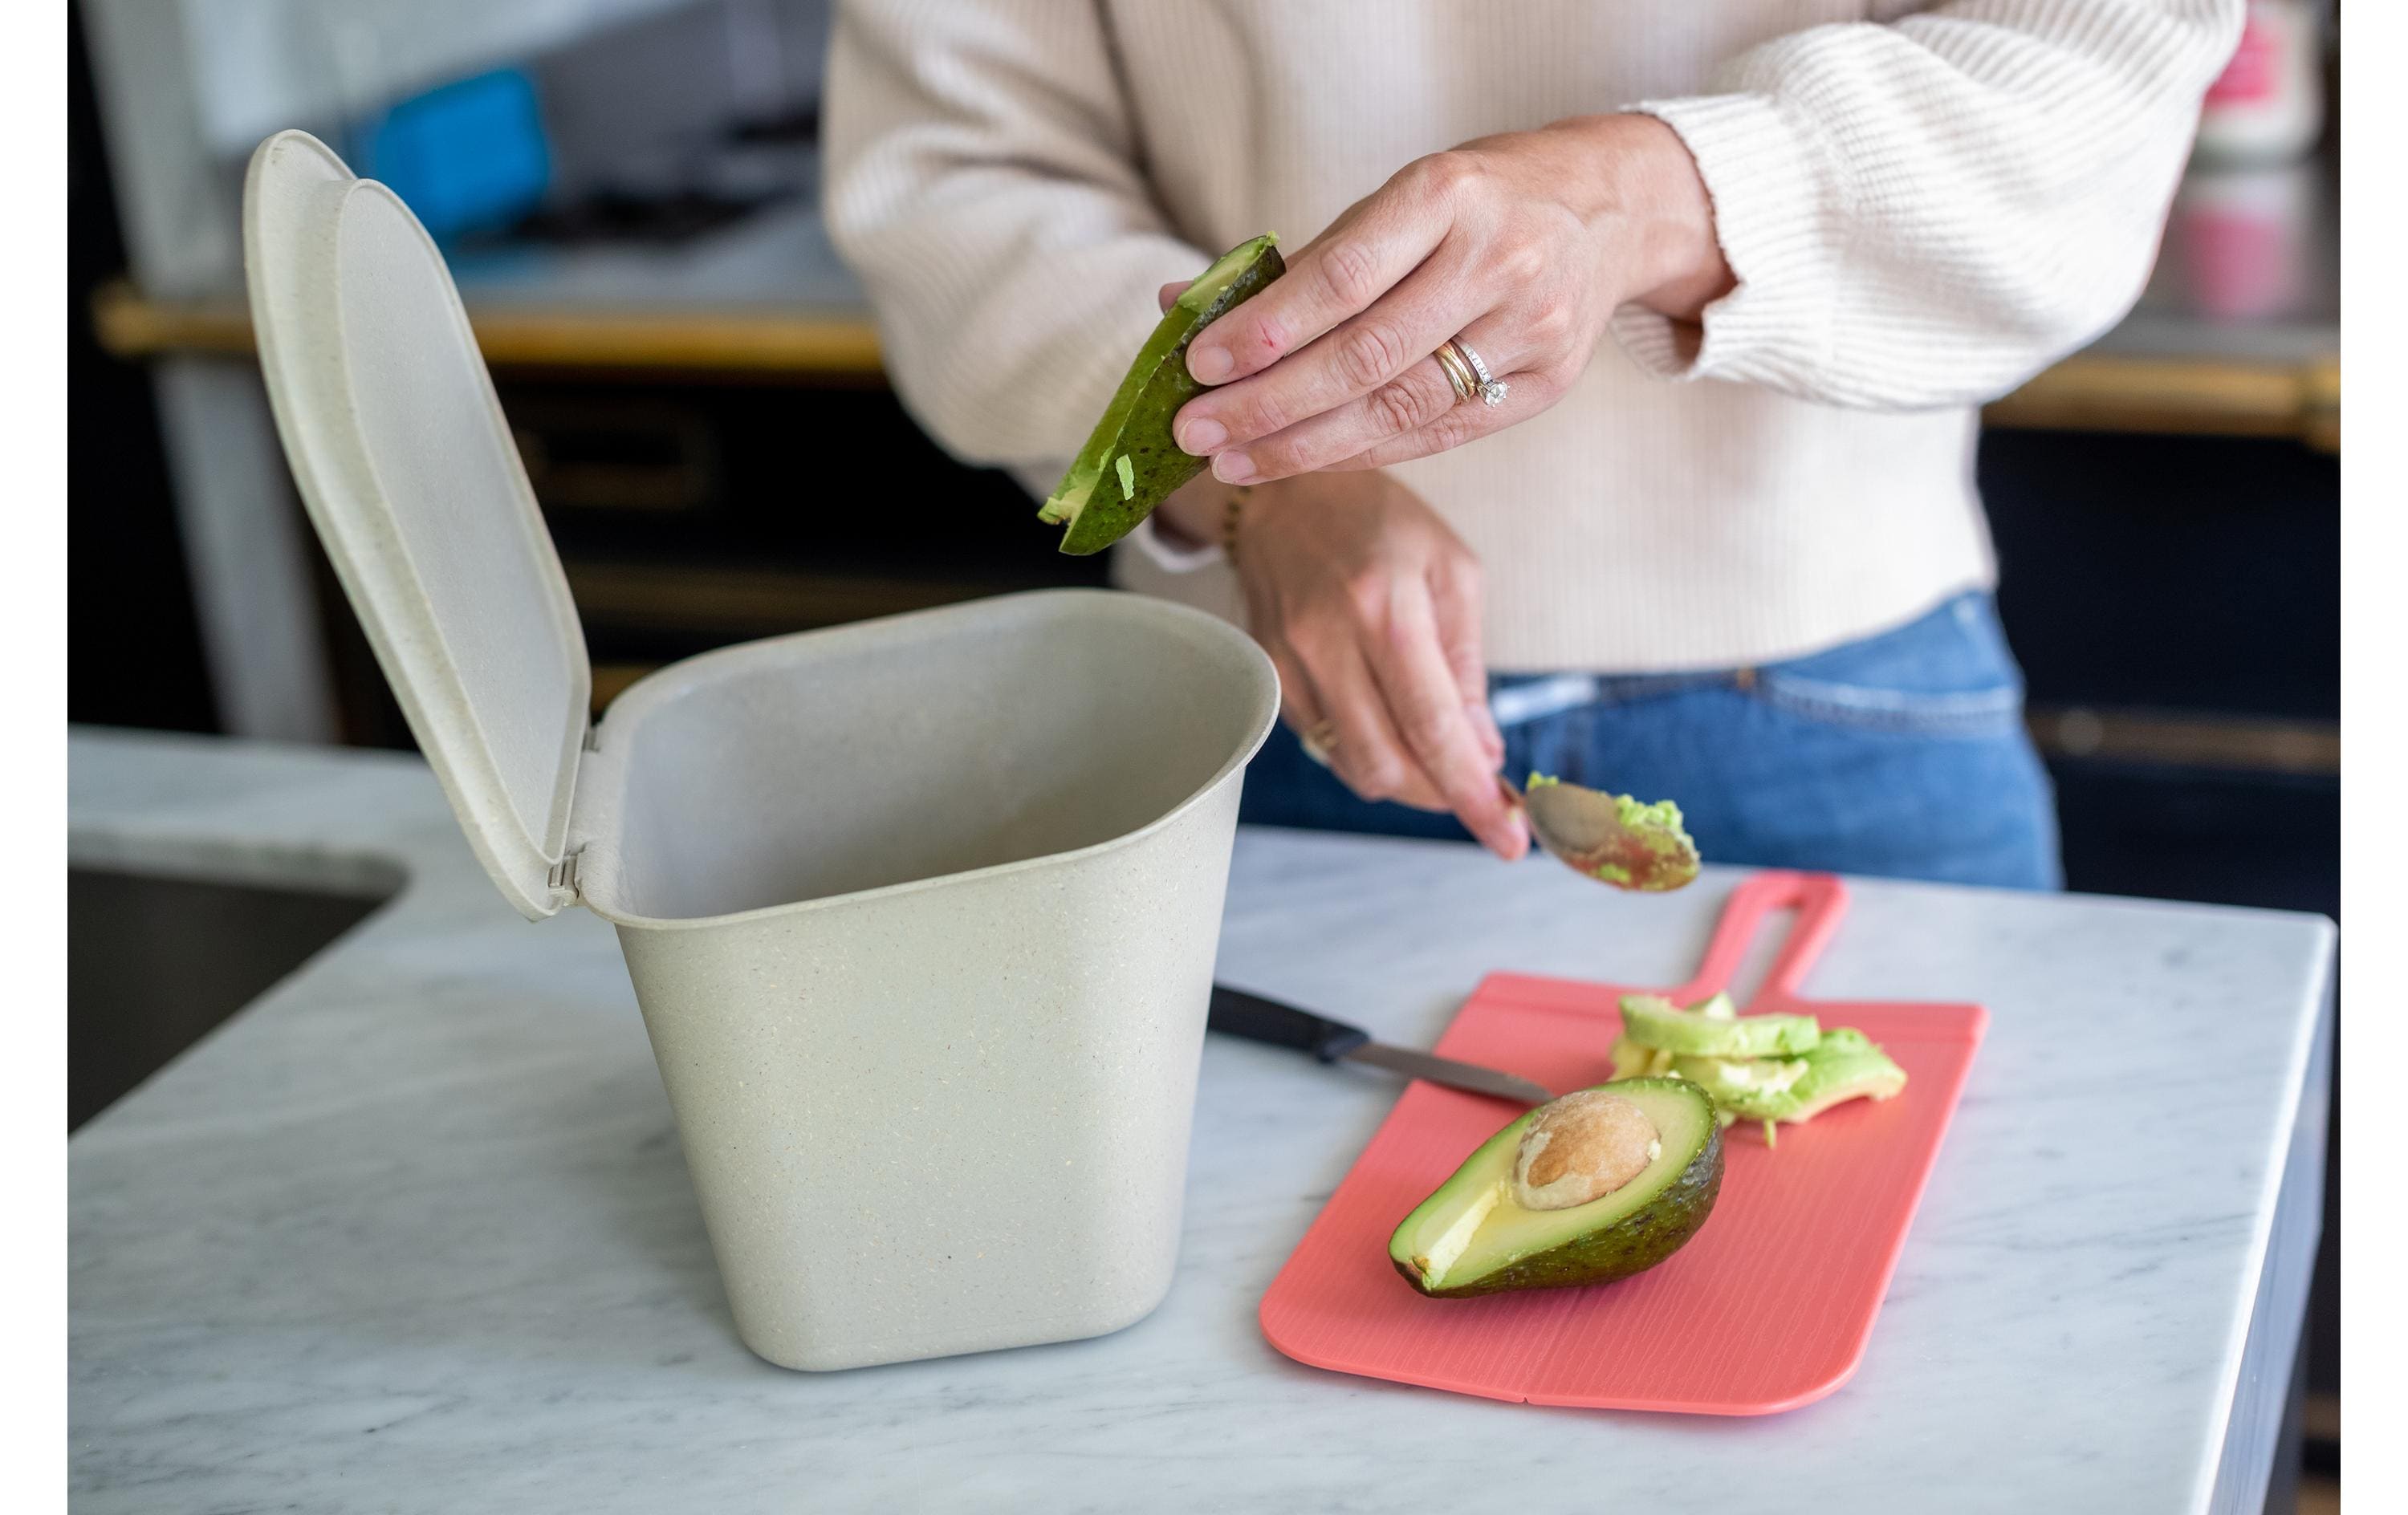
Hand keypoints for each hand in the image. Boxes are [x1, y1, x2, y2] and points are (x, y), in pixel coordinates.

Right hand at [1159, 469, 1528, 859]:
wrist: (1284, 490)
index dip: (1472, 793)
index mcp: (1387, 605)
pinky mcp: (1265, 671)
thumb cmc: (1381, 523)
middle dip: (1439, 793)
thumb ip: (1466, 666)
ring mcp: (1288, 658)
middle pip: (1386, 763)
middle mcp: (1329, 637)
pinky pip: (1321, 743)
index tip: (1508, 839)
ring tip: (1433, 748)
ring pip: (1351, 764)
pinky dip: (1364, 748)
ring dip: (1404, 777)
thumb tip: (1484, 753)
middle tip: (1474, 786)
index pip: (1433, 724)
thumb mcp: (1452, 572)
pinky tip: (1385, 718)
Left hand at [1167, 113, 1730, 483]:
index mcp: (1447, 194)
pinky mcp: (1548, 383)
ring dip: (1305, 445)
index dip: (1265, 331)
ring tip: (1235, 461)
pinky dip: (1361, 452)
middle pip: (1366, 356)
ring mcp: (1531, 328)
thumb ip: (1297, 262)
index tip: (1200, 365)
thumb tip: (1178, 304)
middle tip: (1197, 432)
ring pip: (1400, 409)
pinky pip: (1437, 433)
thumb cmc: (1479, 201)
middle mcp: (1497, 260)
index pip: (1341, 278)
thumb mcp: (1395, 201)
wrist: (1608, 210)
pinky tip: (1305, 460)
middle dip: (1269, 405)